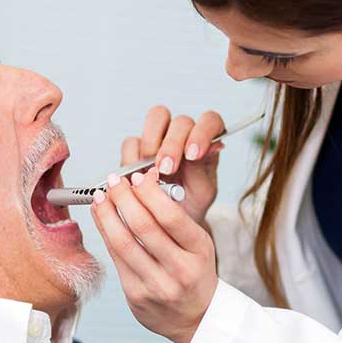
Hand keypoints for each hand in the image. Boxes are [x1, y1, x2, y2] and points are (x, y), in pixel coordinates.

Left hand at [90, 167, 217, 342]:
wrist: (197, 318)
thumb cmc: (195, 272)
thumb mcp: (198, 244)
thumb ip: (174, 217)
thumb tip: (144, 182)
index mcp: (200, 251)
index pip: (171, 216)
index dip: (149, 192)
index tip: (137, 177)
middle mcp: (179, 270)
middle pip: (143, 226)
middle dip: (123, 197)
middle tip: (114, 180)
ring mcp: (156, 285)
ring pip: (123, 243)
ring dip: (107, 214)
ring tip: (100, 196)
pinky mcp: (135, 295)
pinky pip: (115, 258)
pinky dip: (105, 233)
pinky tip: (101, 217)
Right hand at [121, 106, 225, 224]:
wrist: (168, 223)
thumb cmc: (191, 204)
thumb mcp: (202, 193)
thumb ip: (202, 169)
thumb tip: (209, 148)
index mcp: (206, 143)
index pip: (210, 121)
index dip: (202, 132)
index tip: (193, 155)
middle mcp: (184, 135)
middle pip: (180, 121)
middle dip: (173, 144)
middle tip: (167, 169)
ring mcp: (160, 139)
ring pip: (156, 119)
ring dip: (152, 145)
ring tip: (152, 173)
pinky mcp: (137, 149)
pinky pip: (132, 142)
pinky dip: (132, 159)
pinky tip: (138, 177)